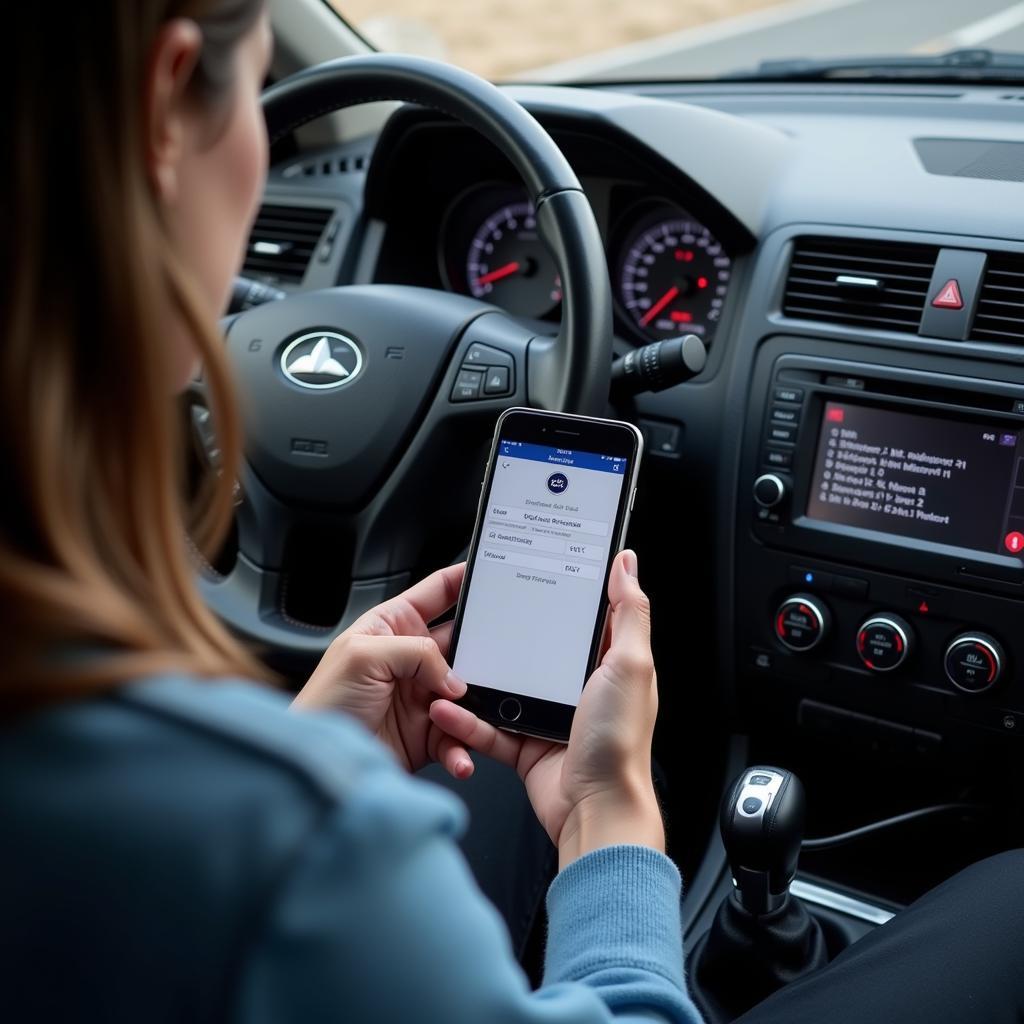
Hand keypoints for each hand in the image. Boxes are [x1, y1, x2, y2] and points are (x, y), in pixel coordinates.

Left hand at [293, 563, 475, 778]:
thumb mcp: (364, 656)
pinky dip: (464, 747)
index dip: (465, 578)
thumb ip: (416, 652)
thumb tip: (453, 676)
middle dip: (485, 649)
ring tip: (471, 715)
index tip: (496, 574)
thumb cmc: (325, 704)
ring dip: (476, 705)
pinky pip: (460, 736)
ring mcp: (424, 696)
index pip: (438, 591)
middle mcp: (413, 658)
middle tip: (503, 656)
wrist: (321, 765)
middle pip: (464, 644)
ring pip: (470, 692)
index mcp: (394, 625)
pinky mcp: (430, 734)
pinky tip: (460, 756)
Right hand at [429, 550, 663, 867]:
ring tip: (447, 666)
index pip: (581, 619)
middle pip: (534, 650)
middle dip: (503, 637)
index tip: (532, 572)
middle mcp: (578, 688)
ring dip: (473, 680)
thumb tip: (627, 564)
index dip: (561, 594)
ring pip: (503, 688)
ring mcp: (549, 717)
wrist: (596, 811)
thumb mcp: (629, 665)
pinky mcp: (525, 746)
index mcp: (607, 664)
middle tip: (473, 618)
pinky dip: (465, 722)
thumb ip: (629, 613)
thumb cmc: (619, 743)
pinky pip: (488, 728)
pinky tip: (447, 711)